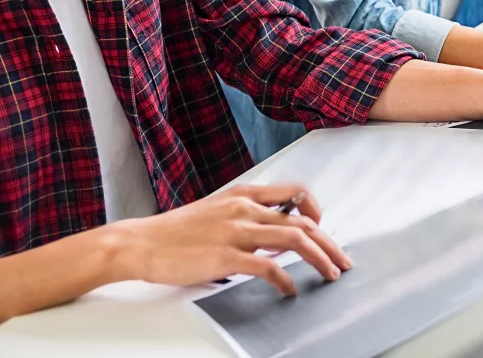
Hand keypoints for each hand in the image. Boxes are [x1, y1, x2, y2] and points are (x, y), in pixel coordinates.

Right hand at [111, 184, 350, 295]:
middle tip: (342, 261)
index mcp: (243, 194)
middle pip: (302, 221)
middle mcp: (244, 208)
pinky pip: (268, 267)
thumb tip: (276, 235)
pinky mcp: (225, 256)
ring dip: (319, 258)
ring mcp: (235, 231)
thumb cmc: (175, 231)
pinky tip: (289, 290)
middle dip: (329, 242)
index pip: (295, 192)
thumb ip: (247, 218)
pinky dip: (285, 279)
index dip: (316, 210)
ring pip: (293, 239)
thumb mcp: (217, 211)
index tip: (324, 228)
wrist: (139, 242)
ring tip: (330, 274)